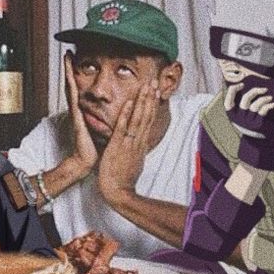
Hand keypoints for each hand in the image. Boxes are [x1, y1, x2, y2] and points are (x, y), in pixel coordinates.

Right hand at [63, 51, 97, 180]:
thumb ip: (101, 118)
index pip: (80, 87)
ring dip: (68, 71)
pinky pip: (74, 98)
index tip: (77, 60)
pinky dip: (71, 86)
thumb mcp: (99, 128)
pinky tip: (71, 76)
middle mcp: (78, 108)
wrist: (85, 160)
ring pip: (71, 86)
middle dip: (69, 67)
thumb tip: (110, 111)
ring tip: (66, 57)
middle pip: (72, 83)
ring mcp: (75, 111)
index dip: (78, 74)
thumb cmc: (93, 147)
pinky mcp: (76, 117)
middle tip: (67, 52)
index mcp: (83, 110)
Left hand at [98, 81, 157, 204]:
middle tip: (154, 81)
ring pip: (138, 118)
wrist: (118, 192)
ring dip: (143, 101)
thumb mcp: (134, 161)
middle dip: (151, 97)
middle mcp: (137, 141)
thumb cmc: (123, 178)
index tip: (155, 91)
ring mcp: (129, 143)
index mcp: (140, 144)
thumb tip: (139, 144)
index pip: (148, 120)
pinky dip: (127, 114)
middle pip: (147, 115)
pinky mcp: (118, 146)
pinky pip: (123, 127)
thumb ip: (137, 150)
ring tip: (146, 86)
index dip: (152, 104)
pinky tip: (130, 102)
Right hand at [224, 81, 273, 170]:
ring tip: (269, 97)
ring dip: (264, 98)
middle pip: (245, 100)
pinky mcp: (258, 124)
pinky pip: (262, 110)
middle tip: (263, 89)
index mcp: (232, 115)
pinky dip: (268, 105)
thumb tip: (243, 88)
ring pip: (255, 105)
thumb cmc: (253, 125)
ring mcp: (248, 122)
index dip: (233, 91)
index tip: (241, 84)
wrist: (262, 142)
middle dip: (254, 92)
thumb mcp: (244, 116)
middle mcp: (238, 119)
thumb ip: (241, 105)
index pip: (228, 101)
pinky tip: (272, 104)